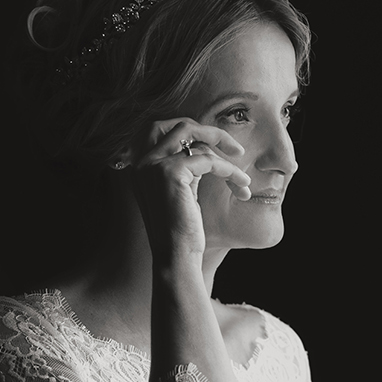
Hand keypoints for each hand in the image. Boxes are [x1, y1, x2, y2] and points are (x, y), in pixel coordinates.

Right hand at [125, 119, 250, 259]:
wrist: (175, 257)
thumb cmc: (181, 231)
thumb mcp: (181, 191)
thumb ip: (185, 167)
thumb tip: (205, 145)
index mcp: (140, 167)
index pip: (162, 130)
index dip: (191, 131)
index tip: (217, 146)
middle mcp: (141, 163)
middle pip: (176, 125)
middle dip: (208, 131)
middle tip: (234, 148)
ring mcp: (152, 165)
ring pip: (194, 137)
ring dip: (225, 151)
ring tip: (242, 175)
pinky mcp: (169, 172)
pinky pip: (208, 159)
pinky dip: (229, 171)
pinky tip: (241, 186)